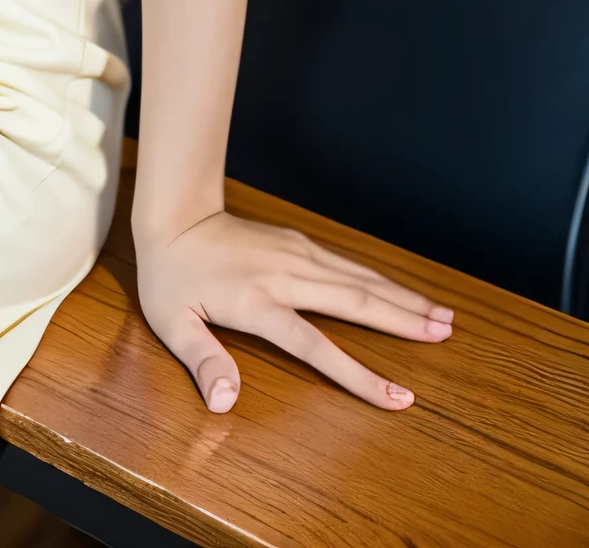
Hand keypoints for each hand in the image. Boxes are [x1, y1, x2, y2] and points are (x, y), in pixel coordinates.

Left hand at [136, 208, 452, 413]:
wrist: (174, 214)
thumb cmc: (170, 277)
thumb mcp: (172, 324)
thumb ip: (202, 362)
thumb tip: (225, 403)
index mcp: (258, 302)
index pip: (316, 346)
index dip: (359, 374)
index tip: (399, 396)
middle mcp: (286, 275)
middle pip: (355, 302)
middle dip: (404, 321)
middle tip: (447, 335)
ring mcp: (296, 254)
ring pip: (359, 279)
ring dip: (402, 297)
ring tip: (443, 315)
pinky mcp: (300, 243)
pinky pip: (348, 265)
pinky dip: (381, 280)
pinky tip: (403, 292)